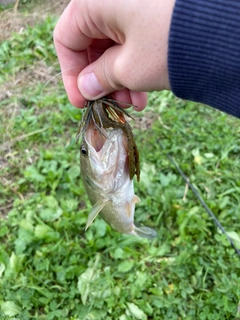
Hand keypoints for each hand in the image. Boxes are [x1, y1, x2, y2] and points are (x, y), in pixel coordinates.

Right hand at [54, 0, 174, 108]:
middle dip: (102, 80)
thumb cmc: (170, 44)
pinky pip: (131, 42)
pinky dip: (134, 68)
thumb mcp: (128, 68)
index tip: (81, 101)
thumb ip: (100, 78)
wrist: (223, 31)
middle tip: (113, 105)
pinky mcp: (149, 14)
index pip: (66, 39)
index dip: (71, 74)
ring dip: (120, 79)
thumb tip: (87, 88)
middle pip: (92, 45)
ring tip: (133, 104)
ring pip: (113, 46)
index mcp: (95, 1)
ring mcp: (132, 5)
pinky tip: (143, 92)